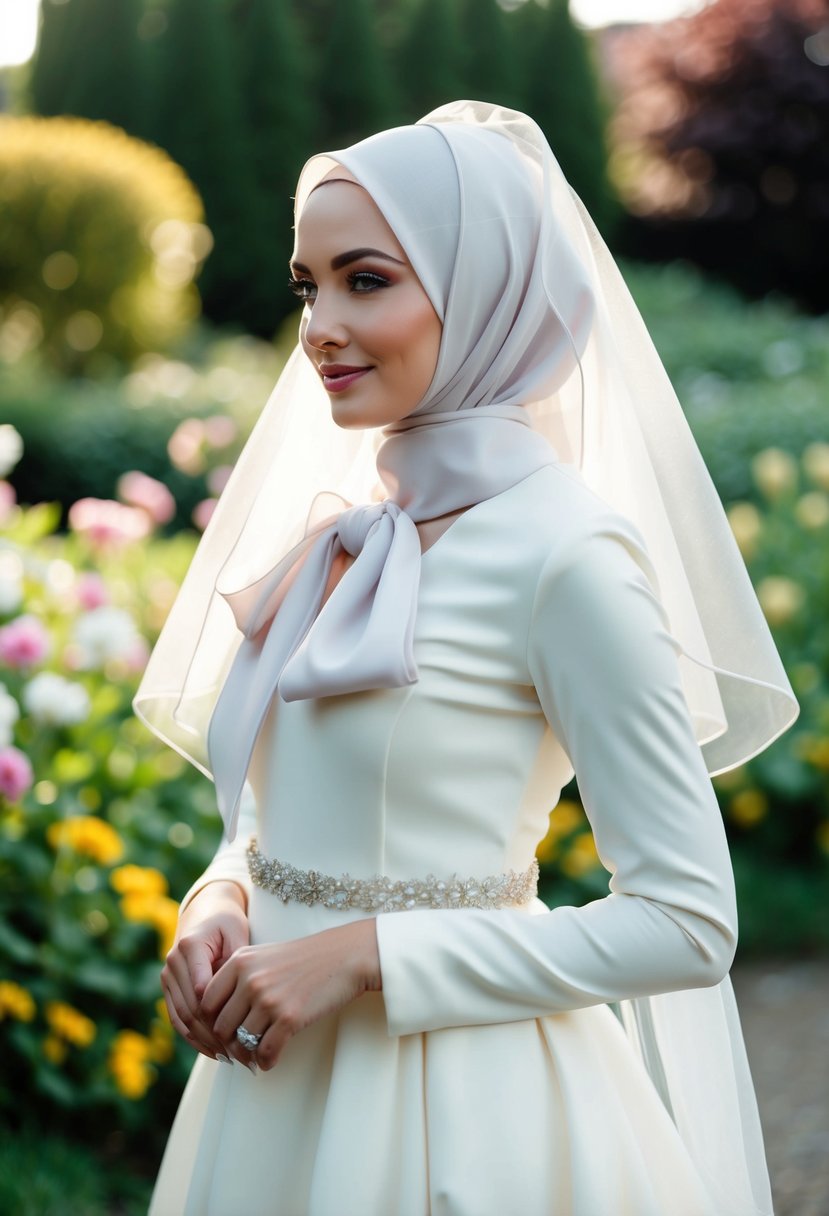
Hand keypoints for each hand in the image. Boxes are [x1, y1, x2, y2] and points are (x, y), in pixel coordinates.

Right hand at [161, 881, 249, 1059]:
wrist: (204, 911)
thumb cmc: (227, 922)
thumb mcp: (237, 932)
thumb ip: (237, 960)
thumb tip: (240, 993)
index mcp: (191, 947)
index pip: (202, 989)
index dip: (220, 1015)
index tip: (242, 1033)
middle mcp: (173, 962)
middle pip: (190, 1008)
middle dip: (214, 1035)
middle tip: (239, 1053)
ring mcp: (167, 976)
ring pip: (182, 1018)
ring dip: (204, 1041)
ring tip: (229, 1058)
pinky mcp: (167, 987)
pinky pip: (177, 1019)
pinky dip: (193, 1038)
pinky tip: (213, 1052)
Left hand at [201, 919, 380, 1070]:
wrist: (345, 956)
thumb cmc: (305, 959)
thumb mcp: (265, 957)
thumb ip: (239, 978)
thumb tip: (218, 1017)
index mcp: (239, 962)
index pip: (206, 1003)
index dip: (210, 1024)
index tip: (222, 1035)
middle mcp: (249, 979)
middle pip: (220, 1027)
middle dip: (228, 1045)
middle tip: (238, 1052)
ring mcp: (268, 999)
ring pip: (241, 1043)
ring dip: (246, 1056)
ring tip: (255, 1057)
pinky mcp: (289, 1017)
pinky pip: (266, 1052)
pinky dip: (266, 1061)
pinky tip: (271, 1060)